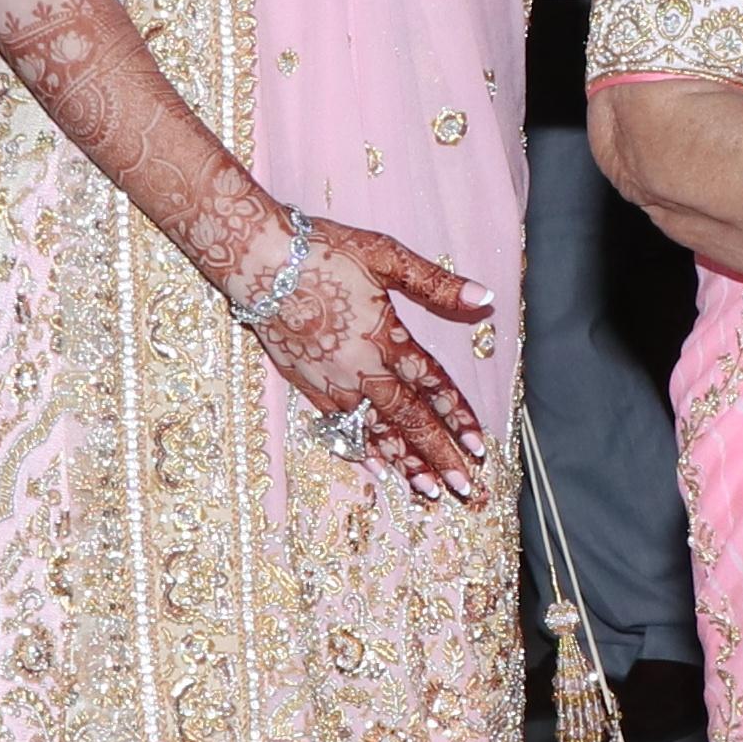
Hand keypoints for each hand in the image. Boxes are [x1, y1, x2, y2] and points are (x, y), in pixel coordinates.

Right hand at [245, 219, 495, 498]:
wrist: (257, 261)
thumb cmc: (322, 251)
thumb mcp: (386, 256)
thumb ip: (437, 283)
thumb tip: (485, 297)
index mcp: (387, 337)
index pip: (432, 385)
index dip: (458, 416)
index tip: (479, 446)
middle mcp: (362, 367)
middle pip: (409, 419)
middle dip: (438, 455)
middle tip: (463, 486)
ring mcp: (332, 381)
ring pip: (375, 430)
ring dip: (404, 463)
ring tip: (428, 490)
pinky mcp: (306, 385)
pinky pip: (340, 426)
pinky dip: (361, 449)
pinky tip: (377, 469)